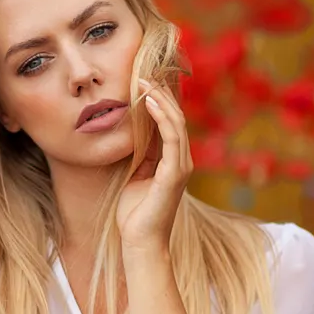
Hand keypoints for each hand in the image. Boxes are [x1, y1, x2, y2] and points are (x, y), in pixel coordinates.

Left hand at [116, 79, 192, 253]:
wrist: (140, 242)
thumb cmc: (134, 214)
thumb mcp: (135, 177)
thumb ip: (140, 157)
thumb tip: (132, 133)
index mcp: (173, 161)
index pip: (170, 122)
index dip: (159, 99)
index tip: (142, 78)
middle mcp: (182, 161)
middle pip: (176, 116)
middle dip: (161, 92)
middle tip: (143, 71)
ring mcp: (181, 167)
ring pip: (176, 122)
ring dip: (159, 98)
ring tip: (143, 80)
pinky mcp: (175, 174)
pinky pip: (171, 137)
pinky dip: (160, 116)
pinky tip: (147, 101)